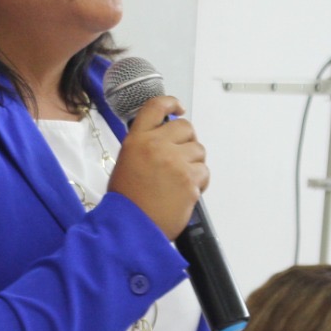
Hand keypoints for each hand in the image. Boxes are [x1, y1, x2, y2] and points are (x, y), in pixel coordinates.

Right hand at [106, 95, 208, 239]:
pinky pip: (204, 172)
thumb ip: (146, 146)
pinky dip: (199, 182)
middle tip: (181, 156)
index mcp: (137, 140)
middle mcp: (157, 146)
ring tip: (179, 179)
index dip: (170, 103)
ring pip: (199, 151)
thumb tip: (166, 139)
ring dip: (194, 163)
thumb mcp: (127, 162)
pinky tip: (184, 191)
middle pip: (186, 127)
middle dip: (187, 140)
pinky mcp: (189, 180)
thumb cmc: (126, 201)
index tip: (178, 108)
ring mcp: (175, 162)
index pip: (156, 107)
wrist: (131, 227)